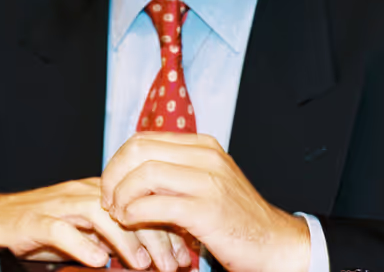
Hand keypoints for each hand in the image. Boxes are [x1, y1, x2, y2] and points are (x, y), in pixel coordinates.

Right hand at [0, 178, 181, 269]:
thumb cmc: (45, 228)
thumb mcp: (88, 232)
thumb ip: (119, 238)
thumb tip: (159, 256)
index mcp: (101, 192)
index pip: (143, 201)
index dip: (167, 227)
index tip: (186, 254)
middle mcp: (83, 193)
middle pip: (128, 205)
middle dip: (155, 235)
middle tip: (172, 265)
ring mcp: (60, 205)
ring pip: (100, 214)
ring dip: (125, 240)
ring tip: (142, 265)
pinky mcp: (36, 221)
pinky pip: (61, 230)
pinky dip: (80, 245)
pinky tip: (96, 261)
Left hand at [101, 133, 310, 271]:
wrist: (275, 243)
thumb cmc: (236, 218)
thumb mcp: (207, 182)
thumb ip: (176, 171)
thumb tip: (130, 172)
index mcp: (202, 145)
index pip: (143, 139)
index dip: (118, 161)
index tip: (111, 184)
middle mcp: (206, 156)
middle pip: (139, 150)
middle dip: (113, 175)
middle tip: (108, 199)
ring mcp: (208, 181)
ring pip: (144, 174)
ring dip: (121, 195)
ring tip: (118, 213)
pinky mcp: (207, 210)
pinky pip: (156, 205)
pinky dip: (134, 213)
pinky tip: (130, 222)